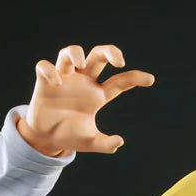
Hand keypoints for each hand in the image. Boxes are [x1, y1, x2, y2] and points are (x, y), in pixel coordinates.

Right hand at [16, 43, 154, 157]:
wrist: (46, 140)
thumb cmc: (70, 137)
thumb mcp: (90, 143)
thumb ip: (105, 144)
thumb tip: (119, 142)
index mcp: (97, 95)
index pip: (119, 82)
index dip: (135, 78)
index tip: (150, 80)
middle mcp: (83, 82)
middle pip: (98, 56)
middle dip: (110, 52)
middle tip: (119, 61)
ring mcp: (65, 79)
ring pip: (70, 53)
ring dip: (76, 52)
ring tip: (81, 64)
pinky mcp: (44, 81)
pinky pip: (45, 67)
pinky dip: (50, 71)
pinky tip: (56, 83)